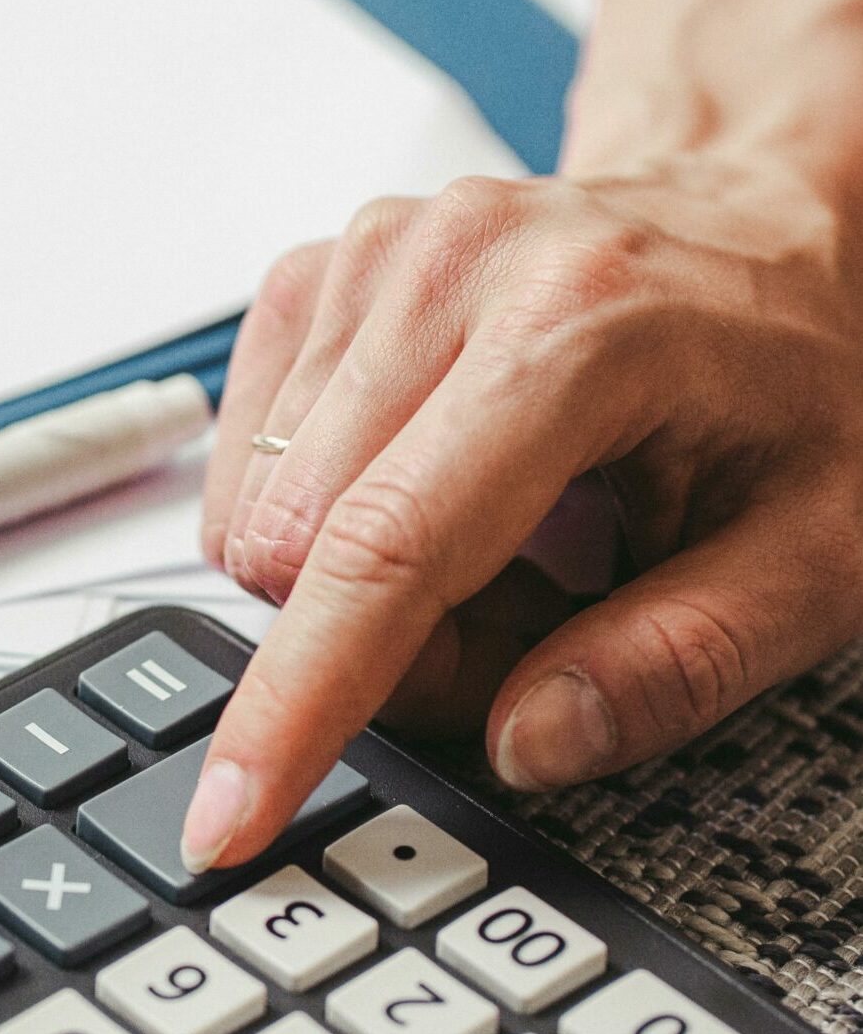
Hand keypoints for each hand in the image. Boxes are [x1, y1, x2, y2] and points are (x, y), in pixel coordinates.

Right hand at [181, 157, 862, 872]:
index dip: (298, 702)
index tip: (230, 814)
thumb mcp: (817, 547)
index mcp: (578, 328)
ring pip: (260, 520)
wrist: (754, 219)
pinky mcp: (316, 277)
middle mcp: (446, 271)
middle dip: (385, 644)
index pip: (386, 549)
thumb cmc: (794, 370)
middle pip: (302, 551)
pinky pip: (247, 467)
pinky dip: (321, 523)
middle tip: (523, 624)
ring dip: (357, 582)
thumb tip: (524, 742)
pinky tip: (427, 490)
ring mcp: (367, 262)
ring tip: (497, 544)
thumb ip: (682, 662)